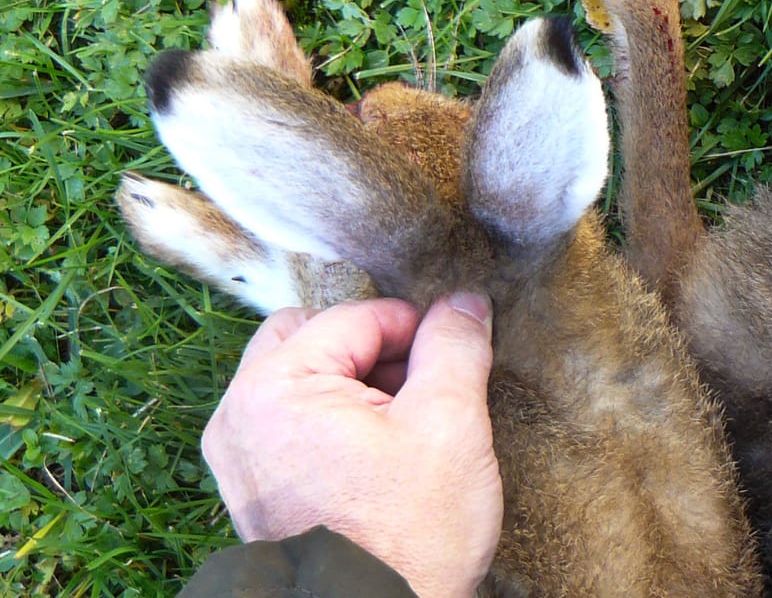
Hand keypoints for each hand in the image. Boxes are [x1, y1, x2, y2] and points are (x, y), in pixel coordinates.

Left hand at [201, 295, 502, 597]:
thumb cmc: (408, 538)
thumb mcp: (450, 425)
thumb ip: (455, 347)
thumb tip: (464, 302)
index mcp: (275, 388)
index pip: (356, 317)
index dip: (416, 328)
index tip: (452, 357)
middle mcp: (237, 416)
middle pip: (312, 336)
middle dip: (373, 349)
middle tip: (422, 389)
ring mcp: (237, 457)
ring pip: (301, 377)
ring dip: (354, 382)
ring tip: (404, 427)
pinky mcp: (252, 489)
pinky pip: (290, 421)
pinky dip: (332, 418)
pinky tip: (378, 455)